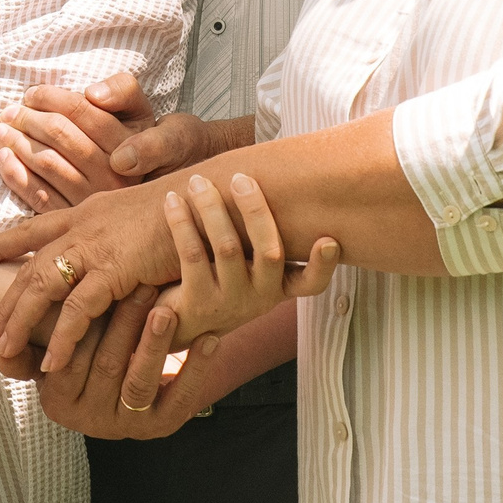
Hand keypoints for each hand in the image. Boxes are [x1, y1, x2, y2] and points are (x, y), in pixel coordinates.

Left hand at [0, 74, 211, 209]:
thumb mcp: (148, 109)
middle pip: (61, 137)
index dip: (53, 98)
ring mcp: (98, 202)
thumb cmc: (159, 146)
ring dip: (16, 144)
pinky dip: (17, 177)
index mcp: (132, 142)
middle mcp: (116, 176)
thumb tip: (93, 94)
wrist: (181, 197)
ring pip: (47, 165)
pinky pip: (41, 198)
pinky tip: (5, 160)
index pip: (85, 112)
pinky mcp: (81, 223)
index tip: (32, 93)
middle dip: (29, 119)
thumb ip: (124, 92)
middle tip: (10, 111)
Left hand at [0, 179, 183, 372]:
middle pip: (30, 266)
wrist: (214, 196)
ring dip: (20, 323)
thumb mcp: (140, 227)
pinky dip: (63, 337)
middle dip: (3, 302)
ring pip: (42, 286)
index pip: (31, 228)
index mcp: (87, 212)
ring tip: (1, 355)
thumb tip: (111, 274)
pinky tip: (51, 362)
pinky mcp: (116, 265)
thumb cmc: (187, 212)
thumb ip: (119, 249)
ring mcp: (96, 243)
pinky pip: (79, 308)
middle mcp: (84, 224)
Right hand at [20, 284, 221, 439]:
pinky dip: (197, 366)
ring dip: (154, 343)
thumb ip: (25, 347)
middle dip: (121, 323)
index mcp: (57, 399)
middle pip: (104, 364)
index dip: (79, 324)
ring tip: (168, 310)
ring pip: (139, 381)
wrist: (126, 383)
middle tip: (140, 285)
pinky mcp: (163, 425)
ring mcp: (128, 423)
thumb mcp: (51, 353)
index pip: (66, 358)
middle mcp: (89, 418)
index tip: (98, 288)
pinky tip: (213, 340)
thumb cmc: (81, 353)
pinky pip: (182, 397)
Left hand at [155, 172, 339, 345]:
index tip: (329, 240)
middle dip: (256, 210)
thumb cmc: (218, 281)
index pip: (310, 284)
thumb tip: (264, 181)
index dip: (323, 264)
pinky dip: (182, 222)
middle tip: (241, 178)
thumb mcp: (247, 270)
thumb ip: (260, 241)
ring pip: (227, 247)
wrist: (179, 324)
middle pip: (270, 252)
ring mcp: (230, 302)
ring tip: (199, 182)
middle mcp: (260, 298)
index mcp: (277, 287)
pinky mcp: (198, 302)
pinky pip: (192, 253)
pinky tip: (173, 200)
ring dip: (212, 208)